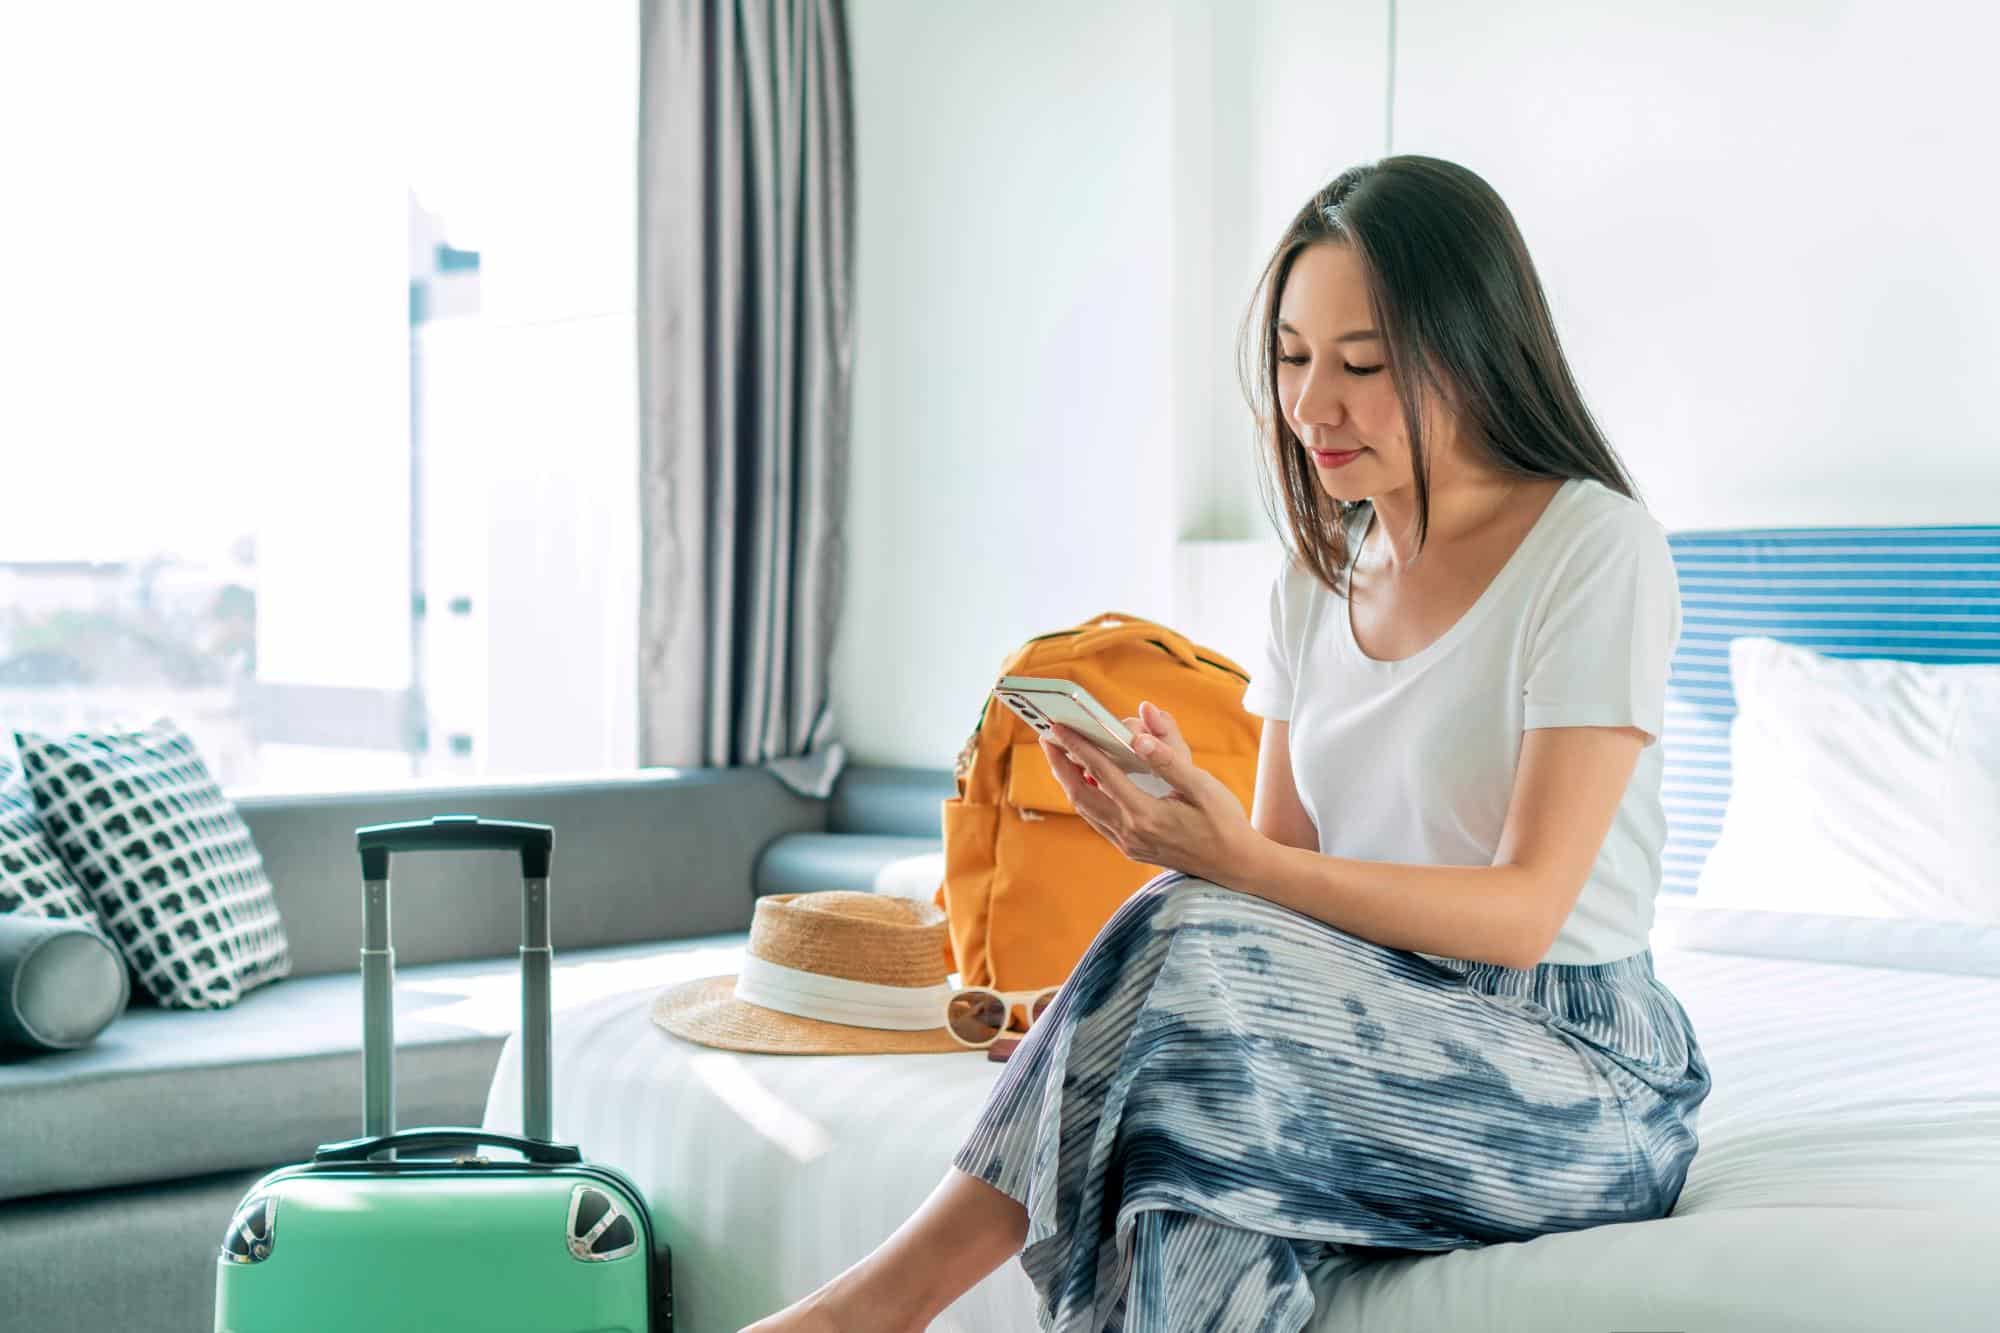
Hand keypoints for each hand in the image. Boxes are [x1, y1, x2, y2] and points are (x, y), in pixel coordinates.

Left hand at [1038, 700, 1254, 884]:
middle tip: (1047, 737)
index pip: (1101, 773)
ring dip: (1069, 782)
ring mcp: (1129, 844)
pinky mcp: (1132, 849)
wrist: (1236, 866)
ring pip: (1086, 810)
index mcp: (1146, 814)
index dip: (1077, 746)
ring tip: (1060, 756)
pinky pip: (1098, 820)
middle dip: (1061, 764)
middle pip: (1081, 794)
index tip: (1058, 726)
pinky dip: (1086, 798)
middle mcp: (1131, 832)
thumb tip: (1140, 735)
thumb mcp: (1202, 786)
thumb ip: (1169, 759)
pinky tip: (1085, 782)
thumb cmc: (1224, 821)